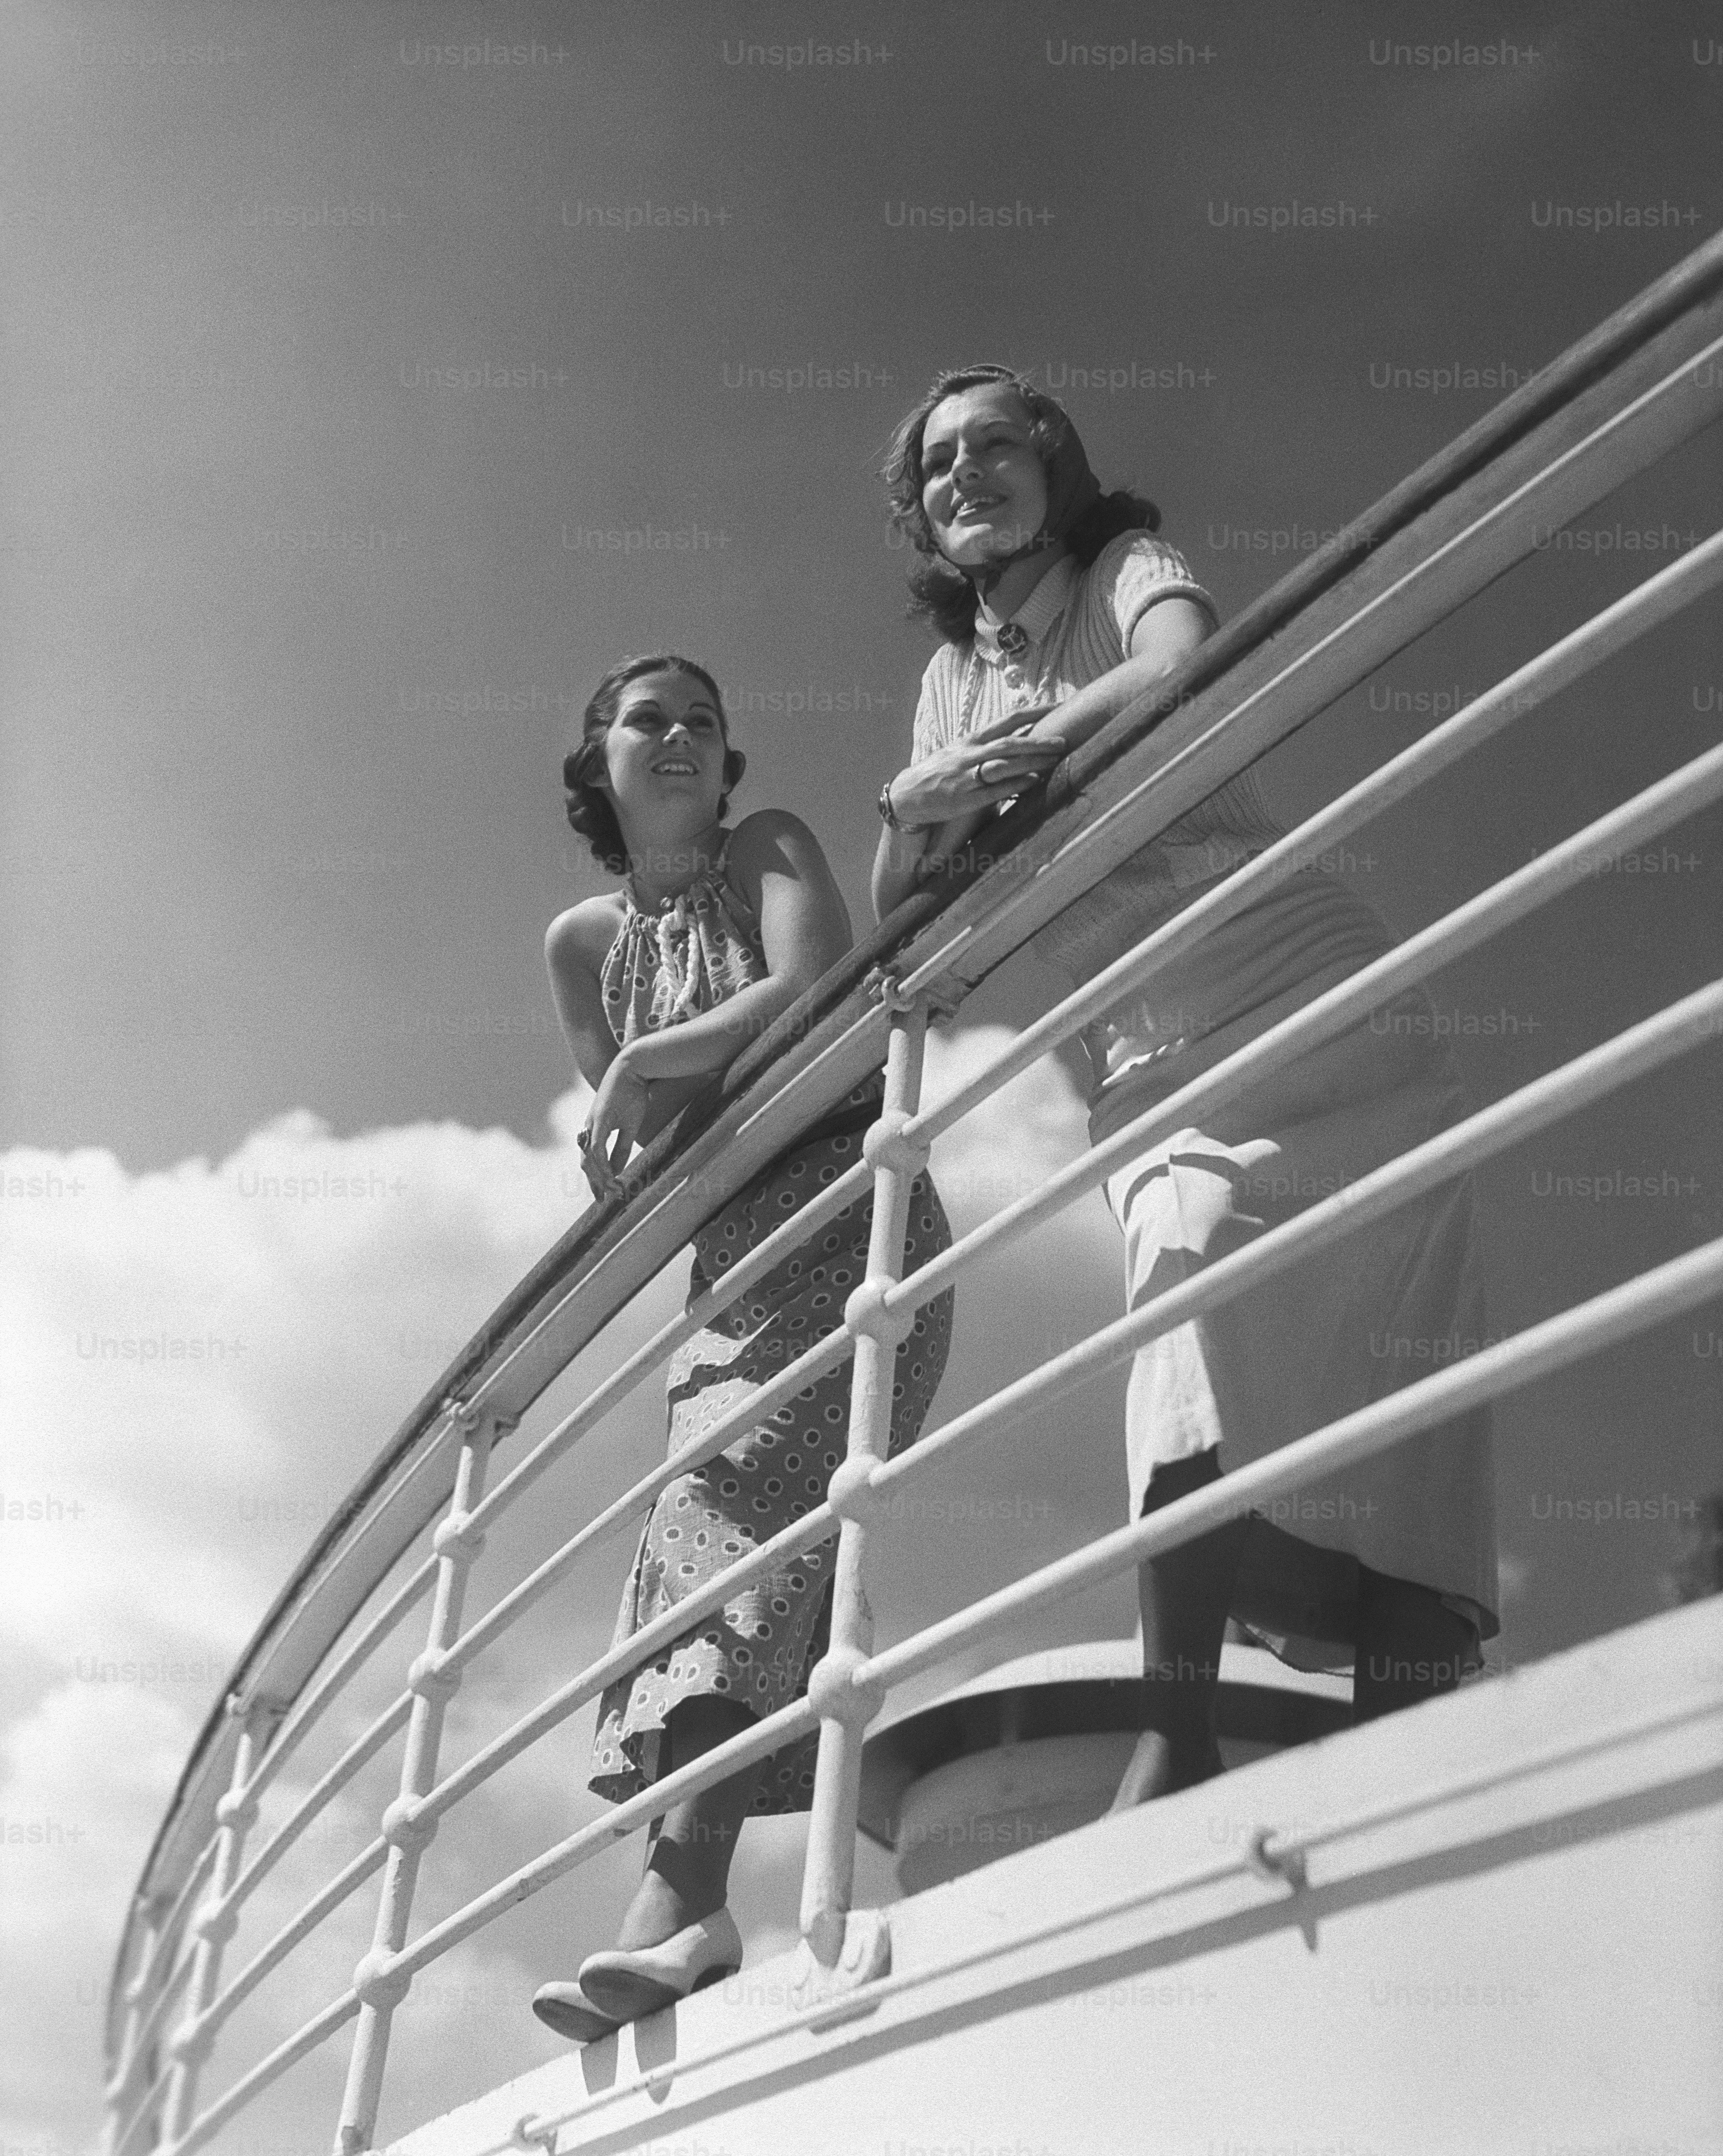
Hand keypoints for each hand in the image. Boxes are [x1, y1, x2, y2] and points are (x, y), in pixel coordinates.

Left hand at [580, 1053, 649, 1198]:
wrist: (633, 1068)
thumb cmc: (631, 1094)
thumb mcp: (629, 1127)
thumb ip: (622, 1148)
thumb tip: (617, 1170)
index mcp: (595, 1130)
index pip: (591, 1160)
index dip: (596, 1179)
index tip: (604, 1196)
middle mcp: (589, 1129)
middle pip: (586, 1163)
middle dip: (595, 1184)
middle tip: (604, 1201)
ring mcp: (592, 1124)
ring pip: (590, 1158)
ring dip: (601, 1177)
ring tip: (613, 1190)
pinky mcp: (599, 1119)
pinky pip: (597, 1147)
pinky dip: (602, 1164)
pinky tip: (610, 1176)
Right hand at [885, 706, 1064, 829]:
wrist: (907, 795)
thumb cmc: (940, 772)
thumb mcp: (962, 752)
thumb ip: (988, 745)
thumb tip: (1020, 737)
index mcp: (972, 740)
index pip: (1008, 720)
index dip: (1034, 712)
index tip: (1059, 707)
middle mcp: (970, 754)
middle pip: (1009, 742)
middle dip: (1038, 740)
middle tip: (1064, 740)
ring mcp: (967, 776)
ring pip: (1003, 764)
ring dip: (1032, 760)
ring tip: (1056, 758)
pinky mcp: (965, 799)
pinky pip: (994, 790)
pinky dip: (1015, 784)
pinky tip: (1033, 781)